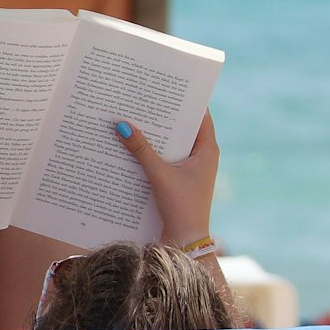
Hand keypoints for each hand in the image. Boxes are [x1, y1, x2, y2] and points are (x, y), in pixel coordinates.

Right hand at [115, 113, 217, 244]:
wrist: (185, 241)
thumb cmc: (181, 207)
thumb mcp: (160, 175)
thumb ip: (141, 150)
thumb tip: (122, 125)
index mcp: (208, 150)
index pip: (200, 115)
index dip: (186, 101)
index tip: (168, 87)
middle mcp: (201, 156)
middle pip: (182, 128)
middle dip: (163, 117)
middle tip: (142, 100)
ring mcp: (189, 169)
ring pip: (170, 145)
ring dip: (154, 136)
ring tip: (133, 120)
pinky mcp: (177, 181)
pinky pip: (163, 160)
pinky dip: (150, 153)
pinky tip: (130, 148)